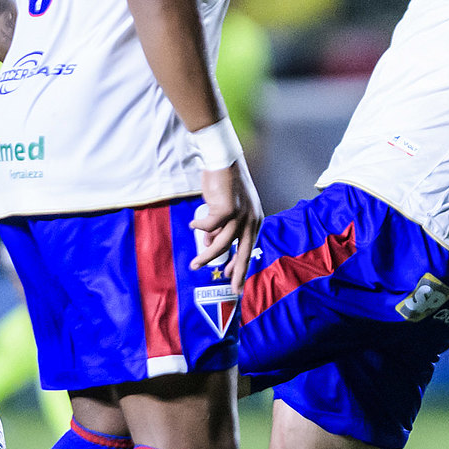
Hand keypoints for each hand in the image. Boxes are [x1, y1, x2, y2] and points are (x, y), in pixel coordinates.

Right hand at [193, 159, 262, 283]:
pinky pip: (208, 226)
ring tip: (194, 264)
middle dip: (237, 273)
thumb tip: (208, 244)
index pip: (249, 248)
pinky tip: (193, 223)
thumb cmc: (223, 183)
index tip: (232, 279)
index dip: (240, 265)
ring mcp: (241, 215)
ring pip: (221, 244)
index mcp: (254, 220)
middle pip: (243, 252)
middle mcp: (251, 219)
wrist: (223, 160)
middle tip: (232, 289)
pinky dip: (199, 226)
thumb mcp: (225, 209)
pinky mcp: (228, 209)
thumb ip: (219, 228)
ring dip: (206, 255)